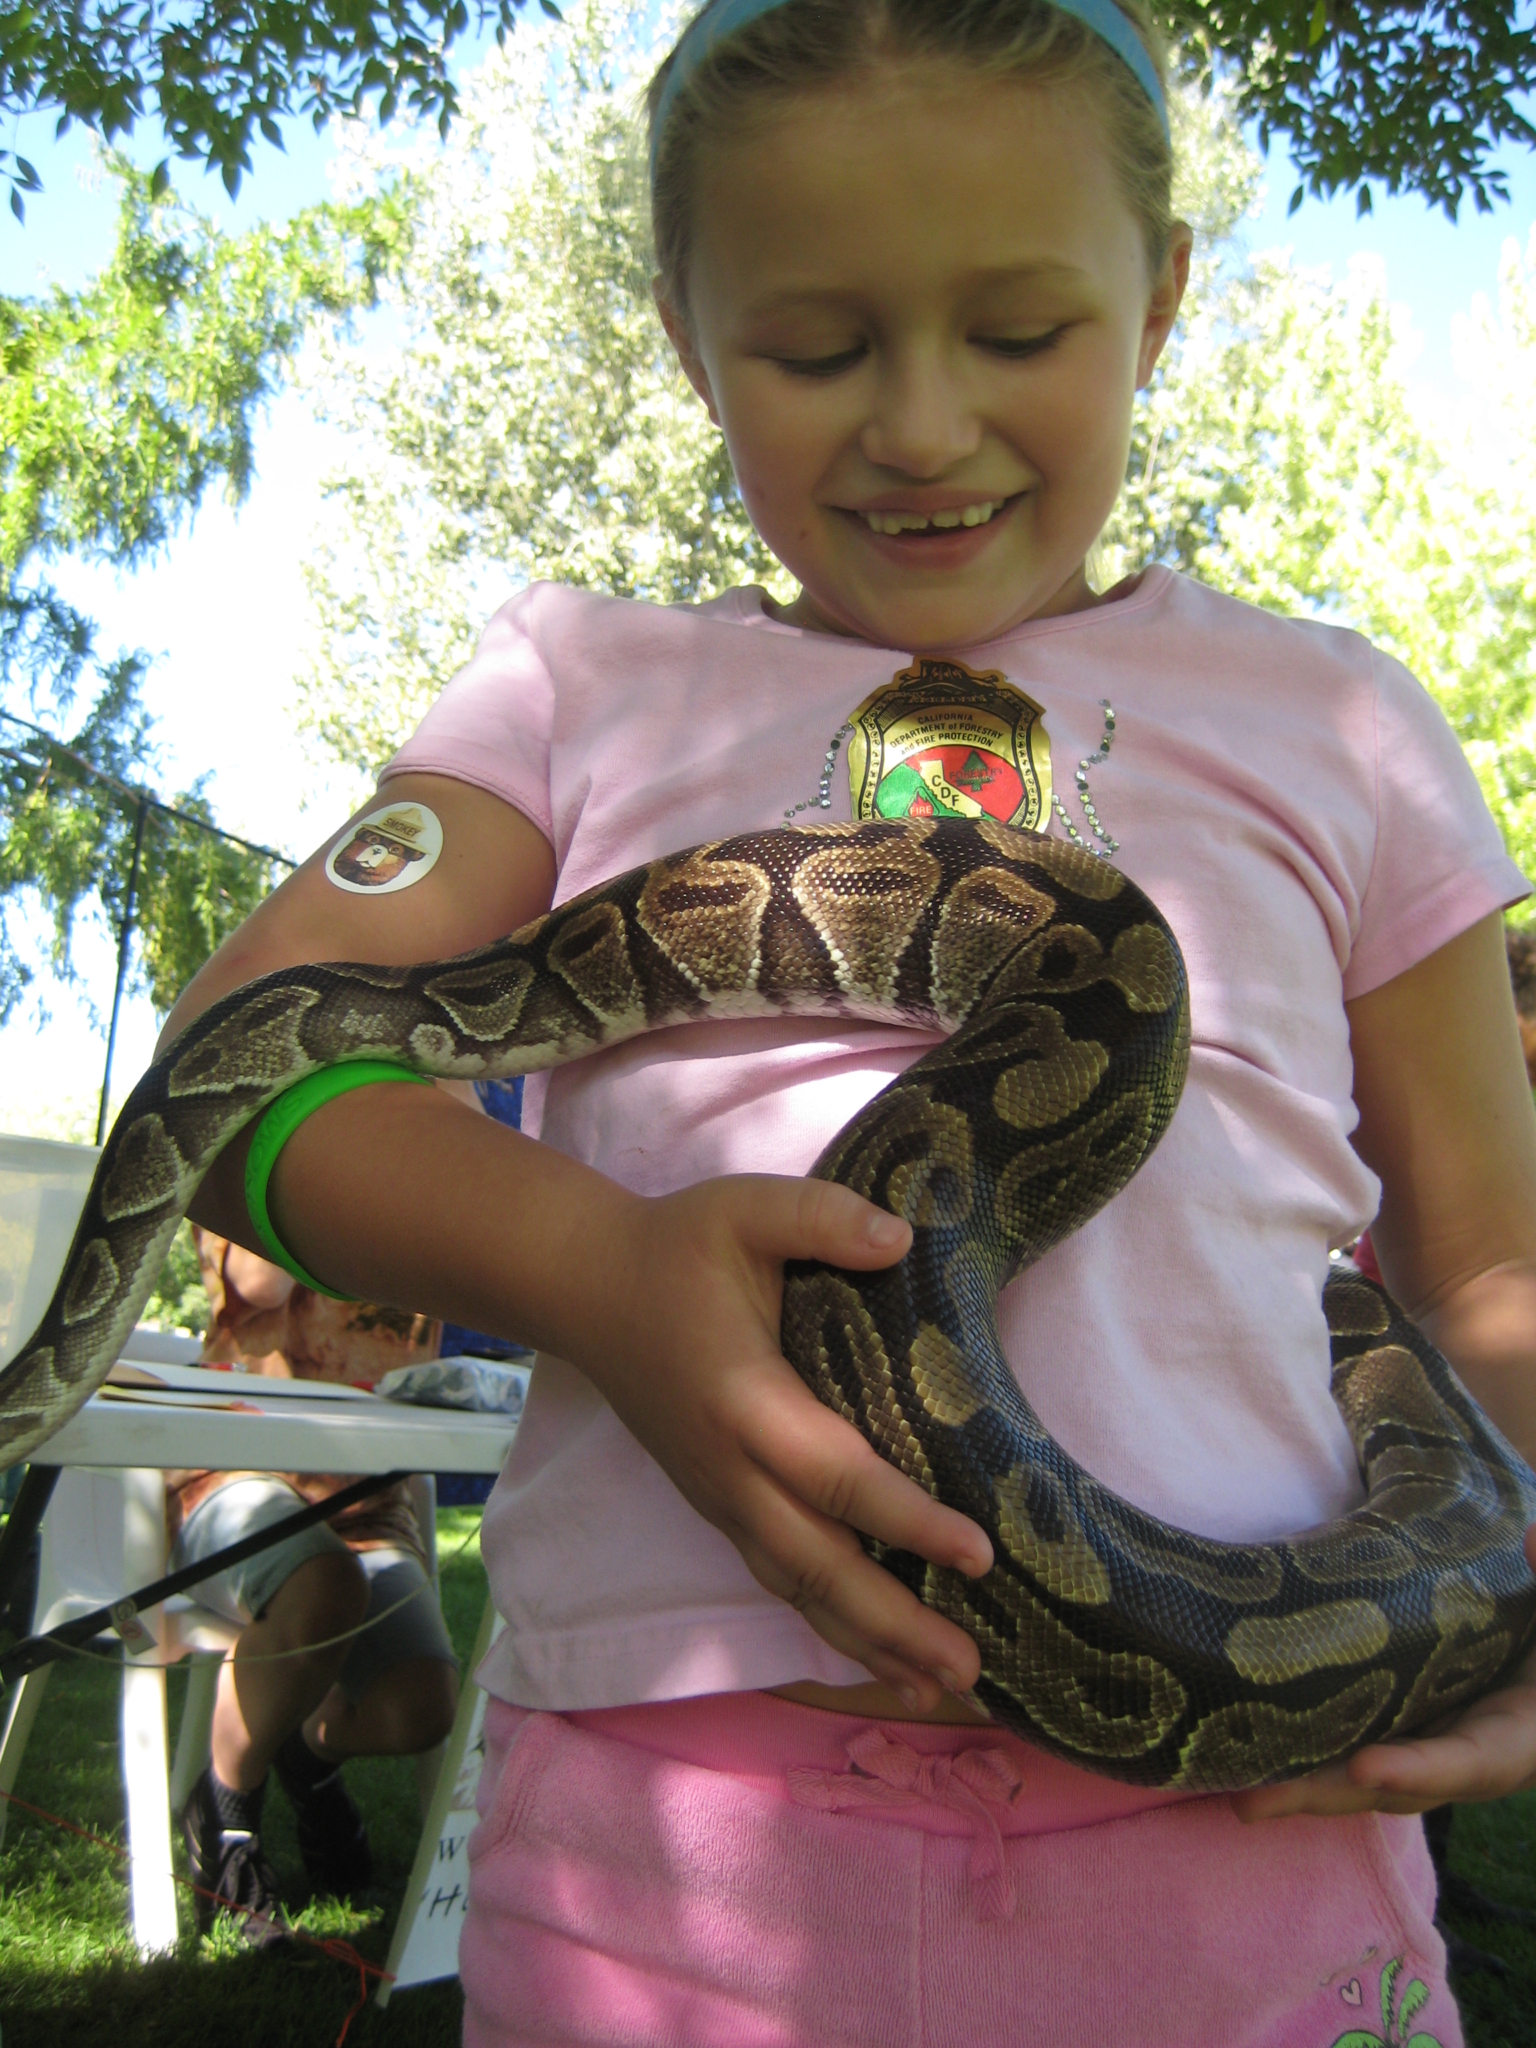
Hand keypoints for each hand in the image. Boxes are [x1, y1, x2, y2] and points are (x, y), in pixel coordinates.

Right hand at [567, 1174, 992, 1712]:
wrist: (587, 1289)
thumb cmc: (676, 1246)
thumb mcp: (744, 1208)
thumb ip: (822, 1219)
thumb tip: (903, 1241)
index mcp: (744, 1399)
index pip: (836, 1474)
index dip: (907, 1519)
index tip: (978, 1553)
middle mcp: (728, 1468)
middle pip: (818, 1563)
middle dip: (894, 1622)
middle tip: (972, 1668)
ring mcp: (718, 1497)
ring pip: (796, 1586)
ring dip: (867, 1642)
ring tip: (940, 1688)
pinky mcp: (718, 1507)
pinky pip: (779, 1577)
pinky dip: (829, 1624)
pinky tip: (879, 1657)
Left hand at [1231, 1525, 1535, 1821]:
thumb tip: (1533, 1538)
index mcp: (1521, 1737)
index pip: (1472, 1760)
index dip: (1420, 1769)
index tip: (1365, 1766)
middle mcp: (1473, 1758)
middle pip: (1400, 1786)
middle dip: (1329, 1793)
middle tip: (1255, 1800)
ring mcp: (1435, 1748)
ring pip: (1369, 1778)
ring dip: (1306, 1787)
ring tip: (1239, 1794)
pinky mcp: (1407, 1732)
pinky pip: (1357, 1753)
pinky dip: (1312, 1763)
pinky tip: (1252, 1764)